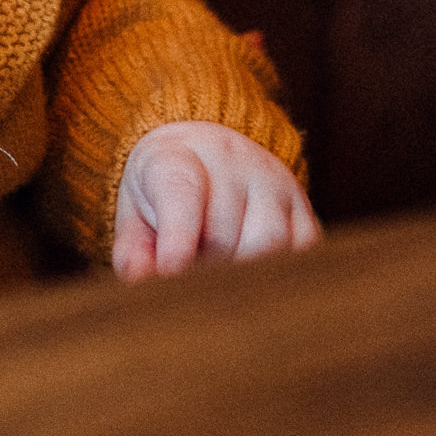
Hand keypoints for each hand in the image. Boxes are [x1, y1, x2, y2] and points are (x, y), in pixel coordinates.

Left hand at [112, 120, 319, 279]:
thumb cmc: (162, 191)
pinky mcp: (302, 208)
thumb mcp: (134, 212)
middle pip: (223, 231)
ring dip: (243, 275)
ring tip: (221, 281)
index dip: (177, 239)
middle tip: (190, 285)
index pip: (182, 193)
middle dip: (204, 269)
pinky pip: (303, 252)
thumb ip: (132, 250)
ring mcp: (273, 181)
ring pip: (268, 243)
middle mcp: (231, 160)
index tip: (171, 273)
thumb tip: (141, 281)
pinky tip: (255, 278)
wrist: (204, 151)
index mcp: (178, 156)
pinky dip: (279, 275)